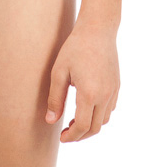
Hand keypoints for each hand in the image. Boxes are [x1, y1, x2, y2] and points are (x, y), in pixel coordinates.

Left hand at [45, 24, 119, 141]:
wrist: (97, 29)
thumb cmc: (75, 47)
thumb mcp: (59, 71)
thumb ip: (55, 98)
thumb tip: (51, 121)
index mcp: (89, 93)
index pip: (82, 126)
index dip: (71, 136)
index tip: (61, 137)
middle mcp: (105, 95)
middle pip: (95, 128)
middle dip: (80, 135)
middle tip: (66, 133)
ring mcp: (113, 91)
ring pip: (105, 120)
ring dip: (91, 126)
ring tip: (75, 120)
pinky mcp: (117, 85)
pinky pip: (110, 108)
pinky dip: (99, 115)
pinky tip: (87, 107)